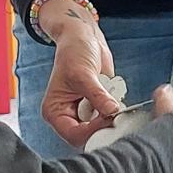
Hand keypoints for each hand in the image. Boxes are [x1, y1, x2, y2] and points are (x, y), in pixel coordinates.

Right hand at [38, 0, 120, 146]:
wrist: (84, 37)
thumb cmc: (73, 52)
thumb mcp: (83, 74)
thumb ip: (97, 96)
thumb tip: (112, 112)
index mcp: (55, 112)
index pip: (74, 135)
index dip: (92, 131)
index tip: (108, 119)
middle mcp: (68, 115)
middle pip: (89, 135)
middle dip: (103, 124)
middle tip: (115, 110)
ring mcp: (84, 112)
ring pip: (102, 127)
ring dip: (111, 114)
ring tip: (110, 94)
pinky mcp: (98, 106)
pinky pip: (111, 116)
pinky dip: (116, 107)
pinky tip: (112, 90)